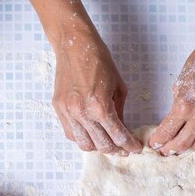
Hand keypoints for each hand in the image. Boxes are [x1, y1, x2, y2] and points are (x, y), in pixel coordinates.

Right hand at [52, 33, 141, 154]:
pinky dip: (83, 138)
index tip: (135, 148)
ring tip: (107, 143)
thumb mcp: (118, 87)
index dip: (130, 145)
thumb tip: (121, 130)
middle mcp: (82, 113)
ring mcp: (68, 113)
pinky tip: (92, 133)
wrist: (74, 45)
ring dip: (98, 147)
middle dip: (116, 150)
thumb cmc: (100, 61)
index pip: (118, 136)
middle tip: (123, 148)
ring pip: (84, 144)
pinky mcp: (59, 109)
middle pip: (102, 145)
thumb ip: (119, 112)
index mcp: (100, 107)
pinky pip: (71, 133)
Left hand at [150, 4, 194, 154]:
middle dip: (170, 149)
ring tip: (181, 144)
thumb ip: (177, 106)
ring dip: (188, 146)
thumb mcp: (180, 84)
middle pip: (183, 144)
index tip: (154, 144)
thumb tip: (172, 124)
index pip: (167, 132)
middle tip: (165, 150)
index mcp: (185, 105)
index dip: (158, 140)